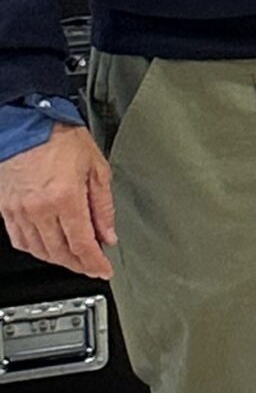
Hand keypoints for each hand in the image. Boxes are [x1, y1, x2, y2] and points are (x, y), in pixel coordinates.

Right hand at [0, 126, 114, 279]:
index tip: (103, 270)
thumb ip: (103, 207)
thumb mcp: (97, 169)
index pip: (82, 244)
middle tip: (92, 266)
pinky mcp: (5, 208)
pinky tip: (47, 248)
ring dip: (58, 259)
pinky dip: (35, 249)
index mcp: (65, 198)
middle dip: (79, 264)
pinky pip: (20, 239)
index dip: (95, 263)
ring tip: (74, 259)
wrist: (29, 122)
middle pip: (60, 252)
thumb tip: (108, 234)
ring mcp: (19, 210)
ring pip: (39, 250)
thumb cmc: (61, 138)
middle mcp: (39, 208)